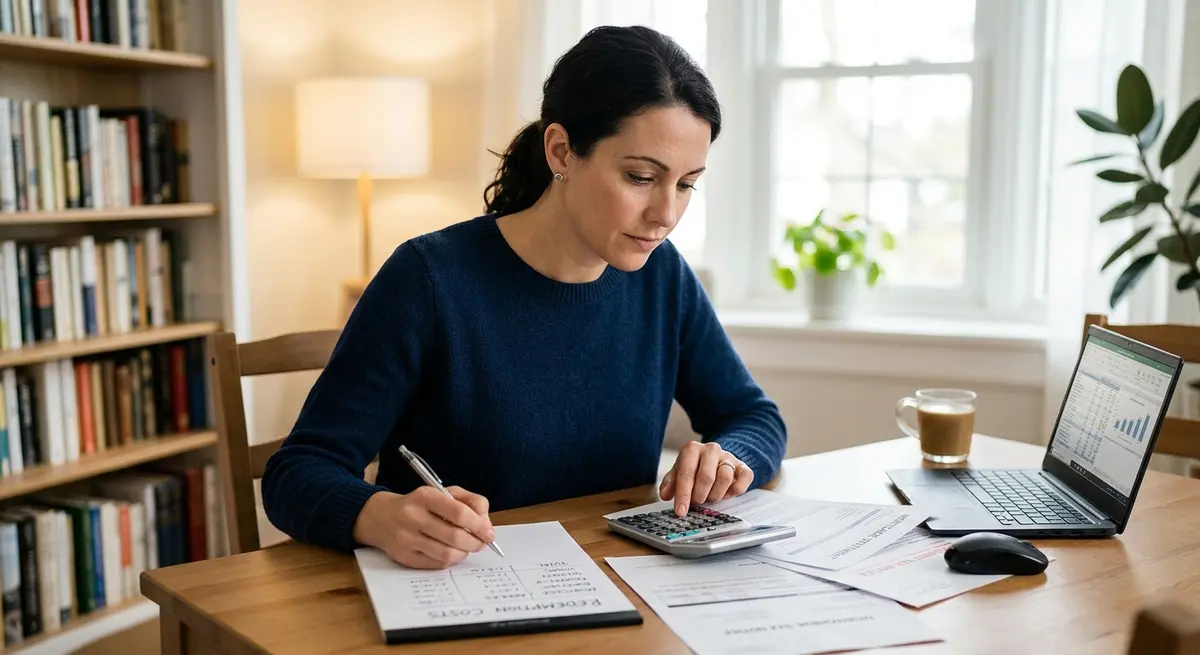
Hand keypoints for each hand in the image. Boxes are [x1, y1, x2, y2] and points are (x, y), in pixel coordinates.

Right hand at [353, 486, 494, 568]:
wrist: (381, 517)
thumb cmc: (420, 505)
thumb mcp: (443, 492)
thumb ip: (470, 502)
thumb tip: (486, 524)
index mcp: (425, 496)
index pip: (459, 512)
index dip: (479, 525)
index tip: (489, 532)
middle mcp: (413, 516)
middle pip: (455, 536)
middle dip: (475, 542)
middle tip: (482, 543)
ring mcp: (406, 538)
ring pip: (447, 553)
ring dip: (464, 553)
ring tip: (467, 547)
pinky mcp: (404, 556)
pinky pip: (436, 564)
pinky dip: (450, 560)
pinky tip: (451, 552)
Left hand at [658, 441, 752, 515]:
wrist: (716, 459)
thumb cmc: (694, 468)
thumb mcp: (679, 472)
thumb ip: (670, 483)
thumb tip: (665, 495)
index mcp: (692, 449)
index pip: (686, 473)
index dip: (683, 495)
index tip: (681, 511)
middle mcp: (711, 449)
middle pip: (706, 477)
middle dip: (700, 496)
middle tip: (697, 503)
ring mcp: (729, 457)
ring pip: (725, 478)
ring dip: (715, 495)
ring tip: (709, 498)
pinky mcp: (743, 466)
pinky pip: (743, 480)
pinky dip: (734, 491)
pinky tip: (725, 494)